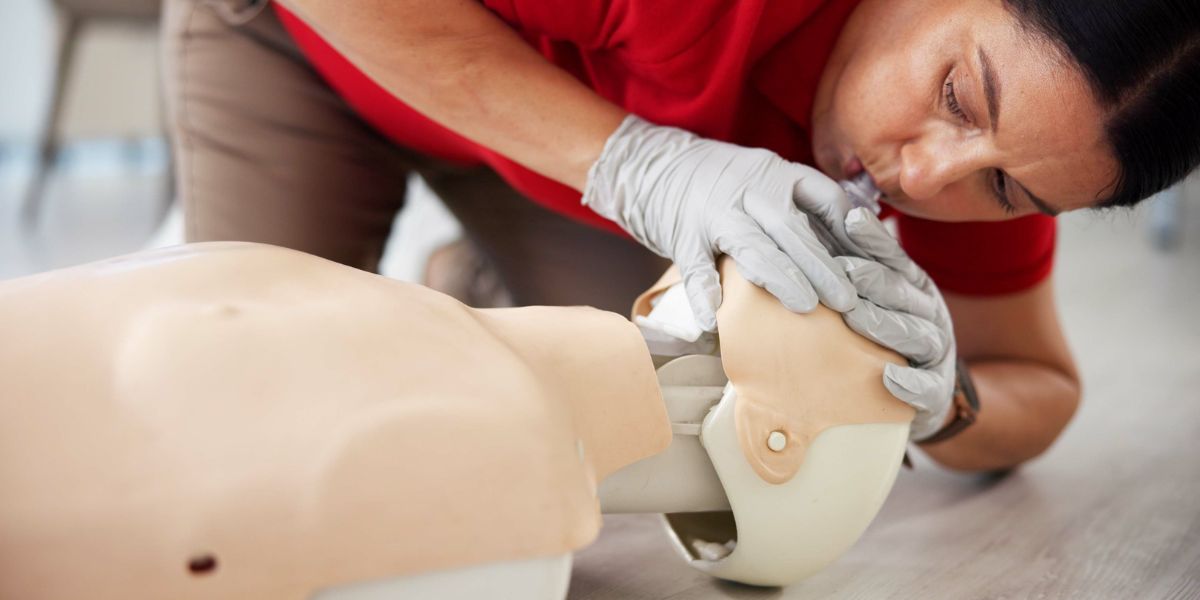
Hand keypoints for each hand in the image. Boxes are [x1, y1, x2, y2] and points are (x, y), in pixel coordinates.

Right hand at [583, 115, 856, 329]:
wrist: (649, 163)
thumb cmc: (718, 182)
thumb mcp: (763, 180)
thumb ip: (801, 208)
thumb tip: (857, 245)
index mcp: (775, 173)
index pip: (824, 199)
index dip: (852, 233)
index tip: (876, 264)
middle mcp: (748, 188)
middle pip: (792, 228)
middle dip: (823, 265)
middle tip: (849, 300)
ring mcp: (714, 210)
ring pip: (751, 245)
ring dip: (779, 277)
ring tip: (806, 307)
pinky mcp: (682, 232)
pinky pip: (693, 265)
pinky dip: (703, 291)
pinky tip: (714, 317)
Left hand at [837, 208, 955, 440]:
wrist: (903, 398)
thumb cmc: (870, 337)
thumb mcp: (861, 296)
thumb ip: (844, 266)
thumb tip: (806, 226)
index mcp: (911, 286)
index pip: (893, 259)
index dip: (873, 240)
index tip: (849, 220)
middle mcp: (927, 314)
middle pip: (902, 293)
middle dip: (874, 279)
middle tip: (843, 268)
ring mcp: (935, 352)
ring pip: (917, 335)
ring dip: (885, 325)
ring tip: (855, 317)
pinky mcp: (935, 390)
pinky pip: (928, 388)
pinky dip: (911, 383)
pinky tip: (888, 377)